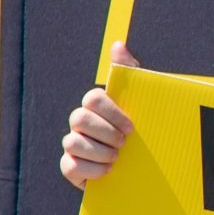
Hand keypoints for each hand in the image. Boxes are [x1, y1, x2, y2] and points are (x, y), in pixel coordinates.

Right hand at [60, 42, 140, 189]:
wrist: (142, 166)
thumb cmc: (142, 129)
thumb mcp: (142, 100)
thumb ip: (131, 72)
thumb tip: (118, 44)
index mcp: (97, 105)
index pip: (92, 98)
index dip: (111, 112)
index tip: (132, 127)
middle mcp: (81, 123)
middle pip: (78, 118)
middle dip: (105, 132)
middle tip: (124, 143)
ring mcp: (73, 144)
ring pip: (71, 142)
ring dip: (100, 152)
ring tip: (117, 157)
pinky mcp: (71, 167)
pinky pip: (69, 166)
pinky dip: (91, 170)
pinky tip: (108, 170)